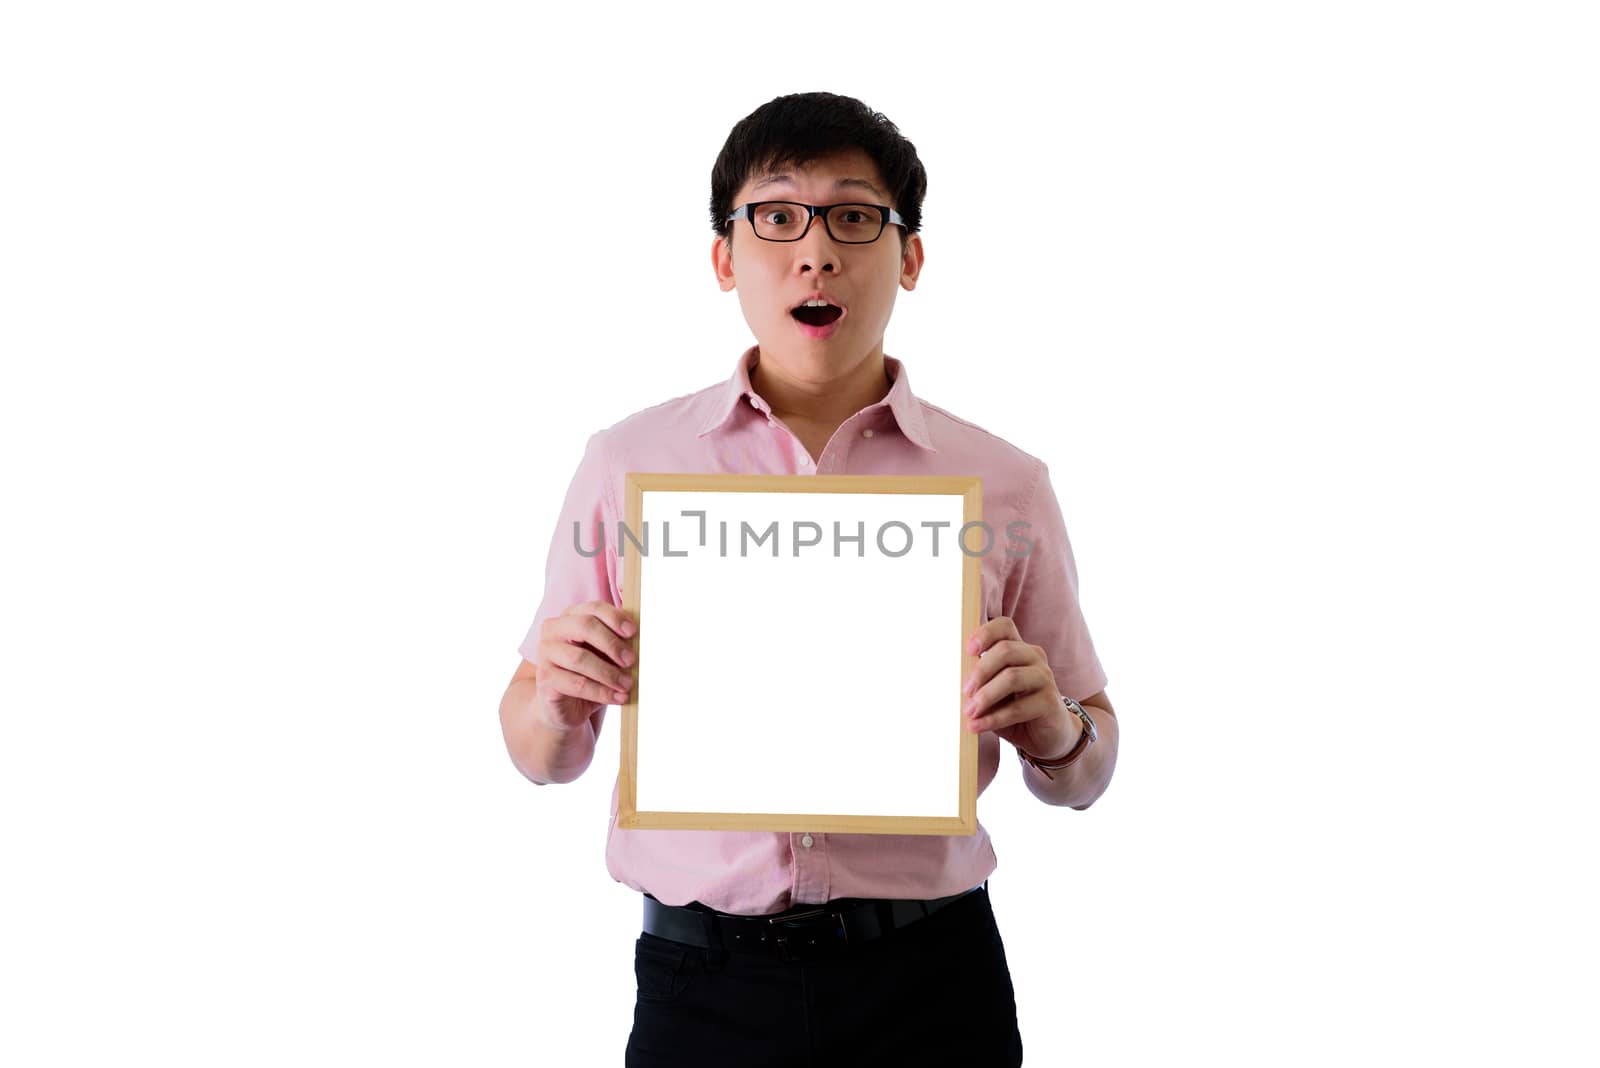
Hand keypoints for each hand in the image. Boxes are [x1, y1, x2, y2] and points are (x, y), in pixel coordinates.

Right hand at [533, 600, 636, 732]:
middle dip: (612, 643)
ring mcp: (545, 655)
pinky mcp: (545, 680)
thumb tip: (641, 639)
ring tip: (628, 684)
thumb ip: (618, 643)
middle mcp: (552, 632)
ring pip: (580, 658)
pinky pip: (577, 684)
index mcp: (569, 617)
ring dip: (609, 673)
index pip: (593, 608)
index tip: (633, 632)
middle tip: (632, 660)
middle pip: (584, 626)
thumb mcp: (605, 655)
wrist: (565, 706)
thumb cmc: (589, 674)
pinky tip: (618, 697)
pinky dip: (602, 692)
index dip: (614, 618)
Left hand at [962, 616, 1078, 759]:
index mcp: (1018, 649)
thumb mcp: (993, 693)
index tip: (968, 651)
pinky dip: (995, 718)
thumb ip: (979, 683)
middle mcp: (1034, 658)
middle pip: (1006, 650)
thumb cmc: (1015, 709)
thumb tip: (954, 683)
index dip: (985, 633)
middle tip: (964, 691)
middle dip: (980, 671)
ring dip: (986, 696)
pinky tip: (978, 726)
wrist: (1046, 736)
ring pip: (1012, 677)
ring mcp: (1045, 678)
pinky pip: (1019, 707)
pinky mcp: (1050, 702)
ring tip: (969, 712)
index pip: (1004, 626)